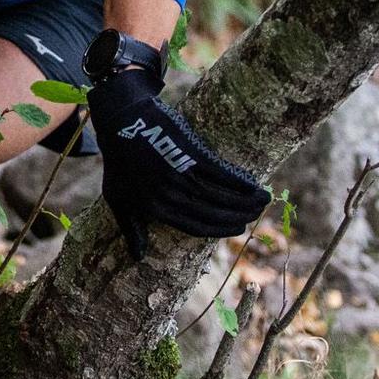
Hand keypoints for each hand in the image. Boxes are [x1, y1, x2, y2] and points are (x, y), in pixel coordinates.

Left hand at [88, 69, 269, 259]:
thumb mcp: (117, 198)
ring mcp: (179, 173)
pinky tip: (253, 185)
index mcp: (154, 209)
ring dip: (245, 201)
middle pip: (212, 213)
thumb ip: (131, 229)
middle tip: (255, 215)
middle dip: (238, 216)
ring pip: (220, 195)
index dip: (220, 230)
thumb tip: (138, 257)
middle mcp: (169, 195)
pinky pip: (220, 173)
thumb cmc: (119, 162)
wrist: (121, 120)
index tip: (239, 228)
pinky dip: (239, 181)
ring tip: (262, 201)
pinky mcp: (188, 153)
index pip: (195, 227)